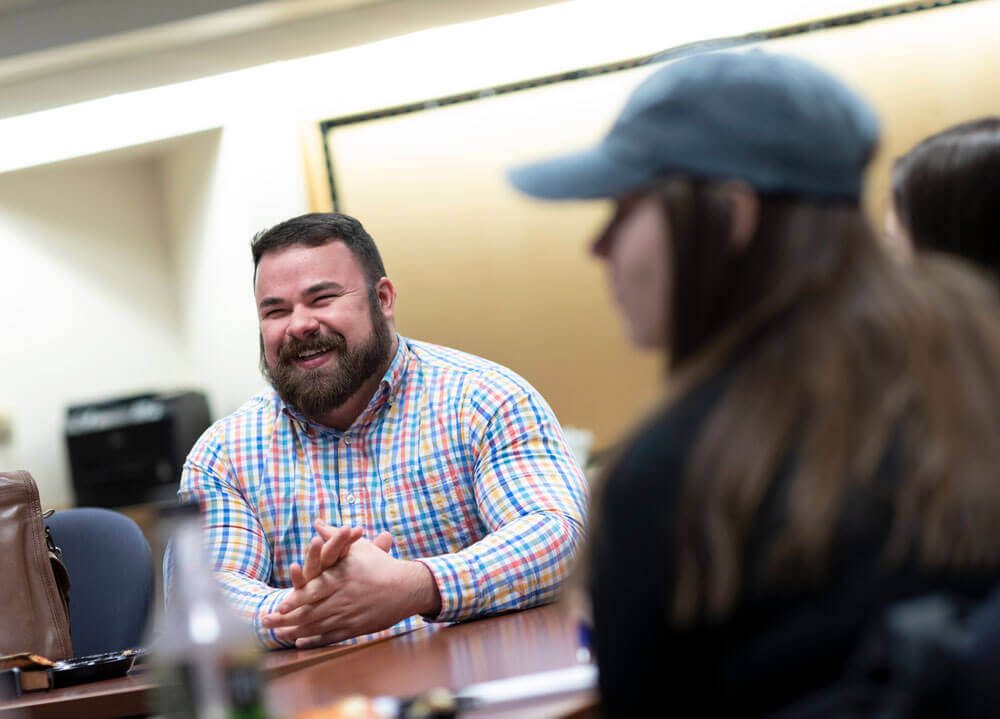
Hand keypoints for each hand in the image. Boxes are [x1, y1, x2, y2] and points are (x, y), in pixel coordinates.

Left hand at [261, 530, 440, 647]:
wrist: (407, 588)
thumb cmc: (380, 565)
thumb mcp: (357, 547)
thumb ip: (333, 536)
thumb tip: (317, 522)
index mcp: (341, 578)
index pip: (314, 590)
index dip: (295, 599)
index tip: (279, 605)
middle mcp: (343, 599)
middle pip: (310, 612)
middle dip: (286, 618)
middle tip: (266, 621)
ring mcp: (348, 616)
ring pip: (317, 626)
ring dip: (295, 630)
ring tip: (277, 633)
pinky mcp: (355, 628)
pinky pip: (330, 637)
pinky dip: (314, 640)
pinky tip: (299, 640)